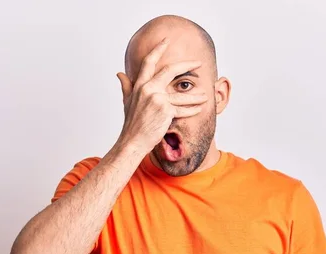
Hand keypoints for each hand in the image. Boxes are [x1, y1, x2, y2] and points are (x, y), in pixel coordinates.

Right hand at [115, 38, 207, 153]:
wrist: (132, 141)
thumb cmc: (131, 123)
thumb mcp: (127, 102)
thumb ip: (126, 86)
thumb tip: (120, 74)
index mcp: (140, 85)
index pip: (149, 62)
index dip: (158, 49)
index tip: (166, 40)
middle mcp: (148, 89)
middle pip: (170, 70)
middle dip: (187, 65)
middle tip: (198, 63)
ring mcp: (157, 99)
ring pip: (181, 94)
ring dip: (196, 96)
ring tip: (206, 95)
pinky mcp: (165, 110)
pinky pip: (182, 109)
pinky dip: (192, 110)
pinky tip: (200, 109)